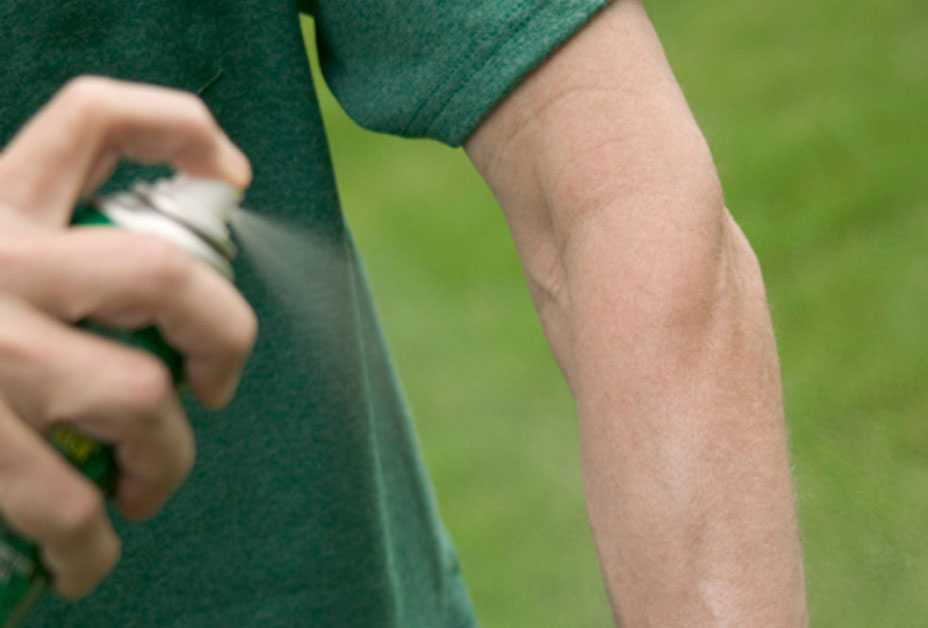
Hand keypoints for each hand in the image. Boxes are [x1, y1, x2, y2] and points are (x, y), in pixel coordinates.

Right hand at [0, 77, 256, 598]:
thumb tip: (164, 270)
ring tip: (146, 484)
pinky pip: (60, 503)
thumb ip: (45, 235)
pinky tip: (89, 558)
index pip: (94, 118)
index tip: (232, 180)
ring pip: (135, 397)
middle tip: (214, 382)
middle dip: (224, 335)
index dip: (183, 131)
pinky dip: (92, 545)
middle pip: (163, 276)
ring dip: (165, 460)